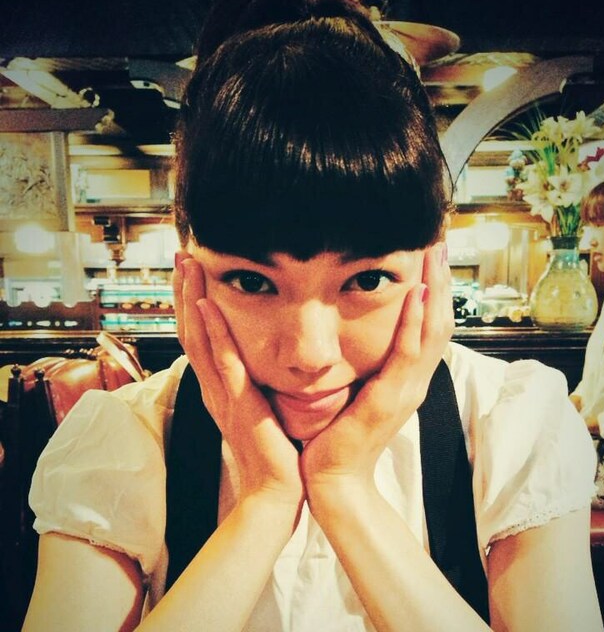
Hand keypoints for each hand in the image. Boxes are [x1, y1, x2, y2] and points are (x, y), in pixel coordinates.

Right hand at [172, 252, 302, 507]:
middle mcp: (214, 388)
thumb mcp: (261, 408)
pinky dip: (213, 334)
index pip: (200, 337)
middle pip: (191, 331)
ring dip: (191, 301)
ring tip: (187, 267)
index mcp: (220, 387)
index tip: (193, 271)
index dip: (192, 303)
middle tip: (182, 255)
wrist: (276, 492)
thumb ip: (256, 383)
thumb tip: (264, 358)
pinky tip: (207, 307)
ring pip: (199, 340)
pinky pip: (223, 363)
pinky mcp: (238, 405)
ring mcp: (222, 395)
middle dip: (185, 291)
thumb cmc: (274, 453)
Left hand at [301, 242, 452, 497]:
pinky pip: (408, 355)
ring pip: (432, 332)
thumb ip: (370, 364)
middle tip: (440, 239)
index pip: (430, 325)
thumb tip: (361, 331)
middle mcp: (415, 381)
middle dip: (441, 280)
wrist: (334, 479)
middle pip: (439, 321)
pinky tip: (418, 294)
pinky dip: (415, 323)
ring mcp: (407, 390)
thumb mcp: (361, 391)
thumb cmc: (341, 434)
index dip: (435, 289)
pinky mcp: (389, 400)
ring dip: (435, 291)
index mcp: (407, 377)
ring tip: (435, 253)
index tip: (431, 254)